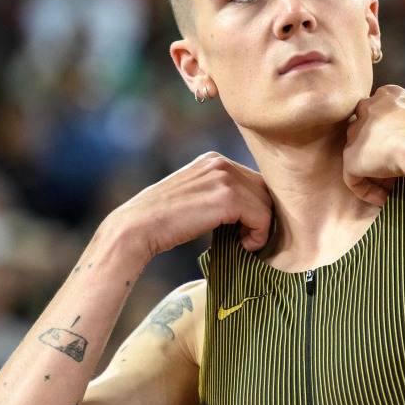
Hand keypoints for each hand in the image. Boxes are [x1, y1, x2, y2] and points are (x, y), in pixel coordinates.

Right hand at [109, 153, 273, 257]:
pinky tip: (243, 245)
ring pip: (266, 204)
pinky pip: (261, 218)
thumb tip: (247, 210)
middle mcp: (220, 163)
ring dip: (261, 228)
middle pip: (264, 189)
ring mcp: (224, 178)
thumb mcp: (193, 195)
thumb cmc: (162, 220)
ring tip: (243, 243)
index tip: (244, 227)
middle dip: (261, 215)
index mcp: (213, 159)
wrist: (138, 226)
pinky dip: (258, 235)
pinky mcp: (227, 198)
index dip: (254, 206)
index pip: (252, 180)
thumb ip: (217, 193)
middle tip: (247, 237)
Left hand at [343, 85, 404, 204]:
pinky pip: (354, 178)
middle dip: (378, 151)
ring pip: (358, 154)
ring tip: (391, 186)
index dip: (390, 135)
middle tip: (394, 168)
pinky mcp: (351, 157)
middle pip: (365, 132)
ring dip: (373, 171)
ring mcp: (356, 133)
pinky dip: (367, 191)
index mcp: (388, 94)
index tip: (404, 149)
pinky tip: (383, 199)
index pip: (381, 114)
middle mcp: (367, 108)